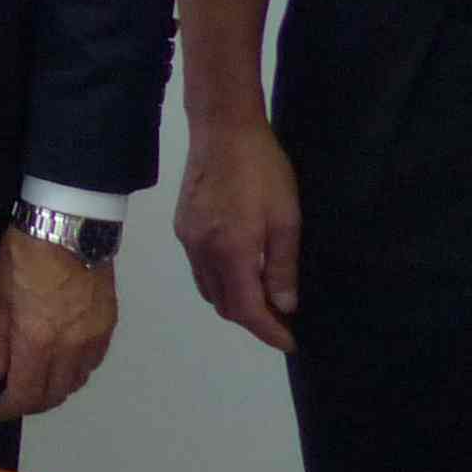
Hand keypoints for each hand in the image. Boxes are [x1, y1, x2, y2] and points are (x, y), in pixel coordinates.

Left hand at [0, 225, 116, 420]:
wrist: (69, 223)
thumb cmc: (25, 253)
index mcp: (37, 339)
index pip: (25, 393)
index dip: (8, 408)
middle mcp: (70, 346)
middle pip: (54, 394)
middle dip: (32, 404)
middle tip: (15, 399)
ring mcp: (93, 336)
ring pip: (76, 381)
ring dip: (56, 389)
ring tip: (38, 382)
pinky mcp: (109, 324)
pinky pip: (93, 362)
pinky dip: (76, 371)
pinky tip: (63, 363)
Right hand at [175, 118, 302, 355]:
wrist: (223, 129)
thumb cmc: (263, 171)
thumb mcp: (286, 219)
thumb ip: (283, 266)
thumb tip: (283, 305)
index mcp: (231, 251)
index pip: (247, 309)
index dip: (268, 331)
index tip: (289, 341)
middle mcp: (202, 252)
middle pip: (223, 305)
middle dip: (252, 319)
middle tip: (281, 319)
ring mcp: (188, 239)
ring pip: (208, 289)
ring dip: (234, 301)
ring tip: (262, 298)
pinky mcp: (183, 226)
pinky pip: (199, 268)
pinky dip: (220, 280)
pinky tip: (240, 268)